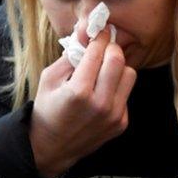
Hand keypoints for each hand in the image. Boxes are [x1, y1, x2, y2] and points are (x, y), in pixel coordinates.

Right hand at [29, 26, 136, 177]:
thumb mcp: (49, 78)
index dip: (100, 37)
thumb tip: (86, 32)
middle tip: (104, 46)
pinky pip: (126, 94)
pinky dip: (116, 88)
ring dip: (118, 68)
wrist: (51, 148)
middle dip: (111, 48)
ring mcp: (113, 115)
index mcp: (79, 92)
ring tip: (103, 71)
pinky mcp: (121, 123)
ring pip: (130, 75)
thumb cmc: (47, 109)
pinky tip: (102, 92)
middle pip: (119, 61)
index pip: (98, 54)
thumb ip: (70, 55)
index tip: (101, 30)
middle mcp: (100, 104)